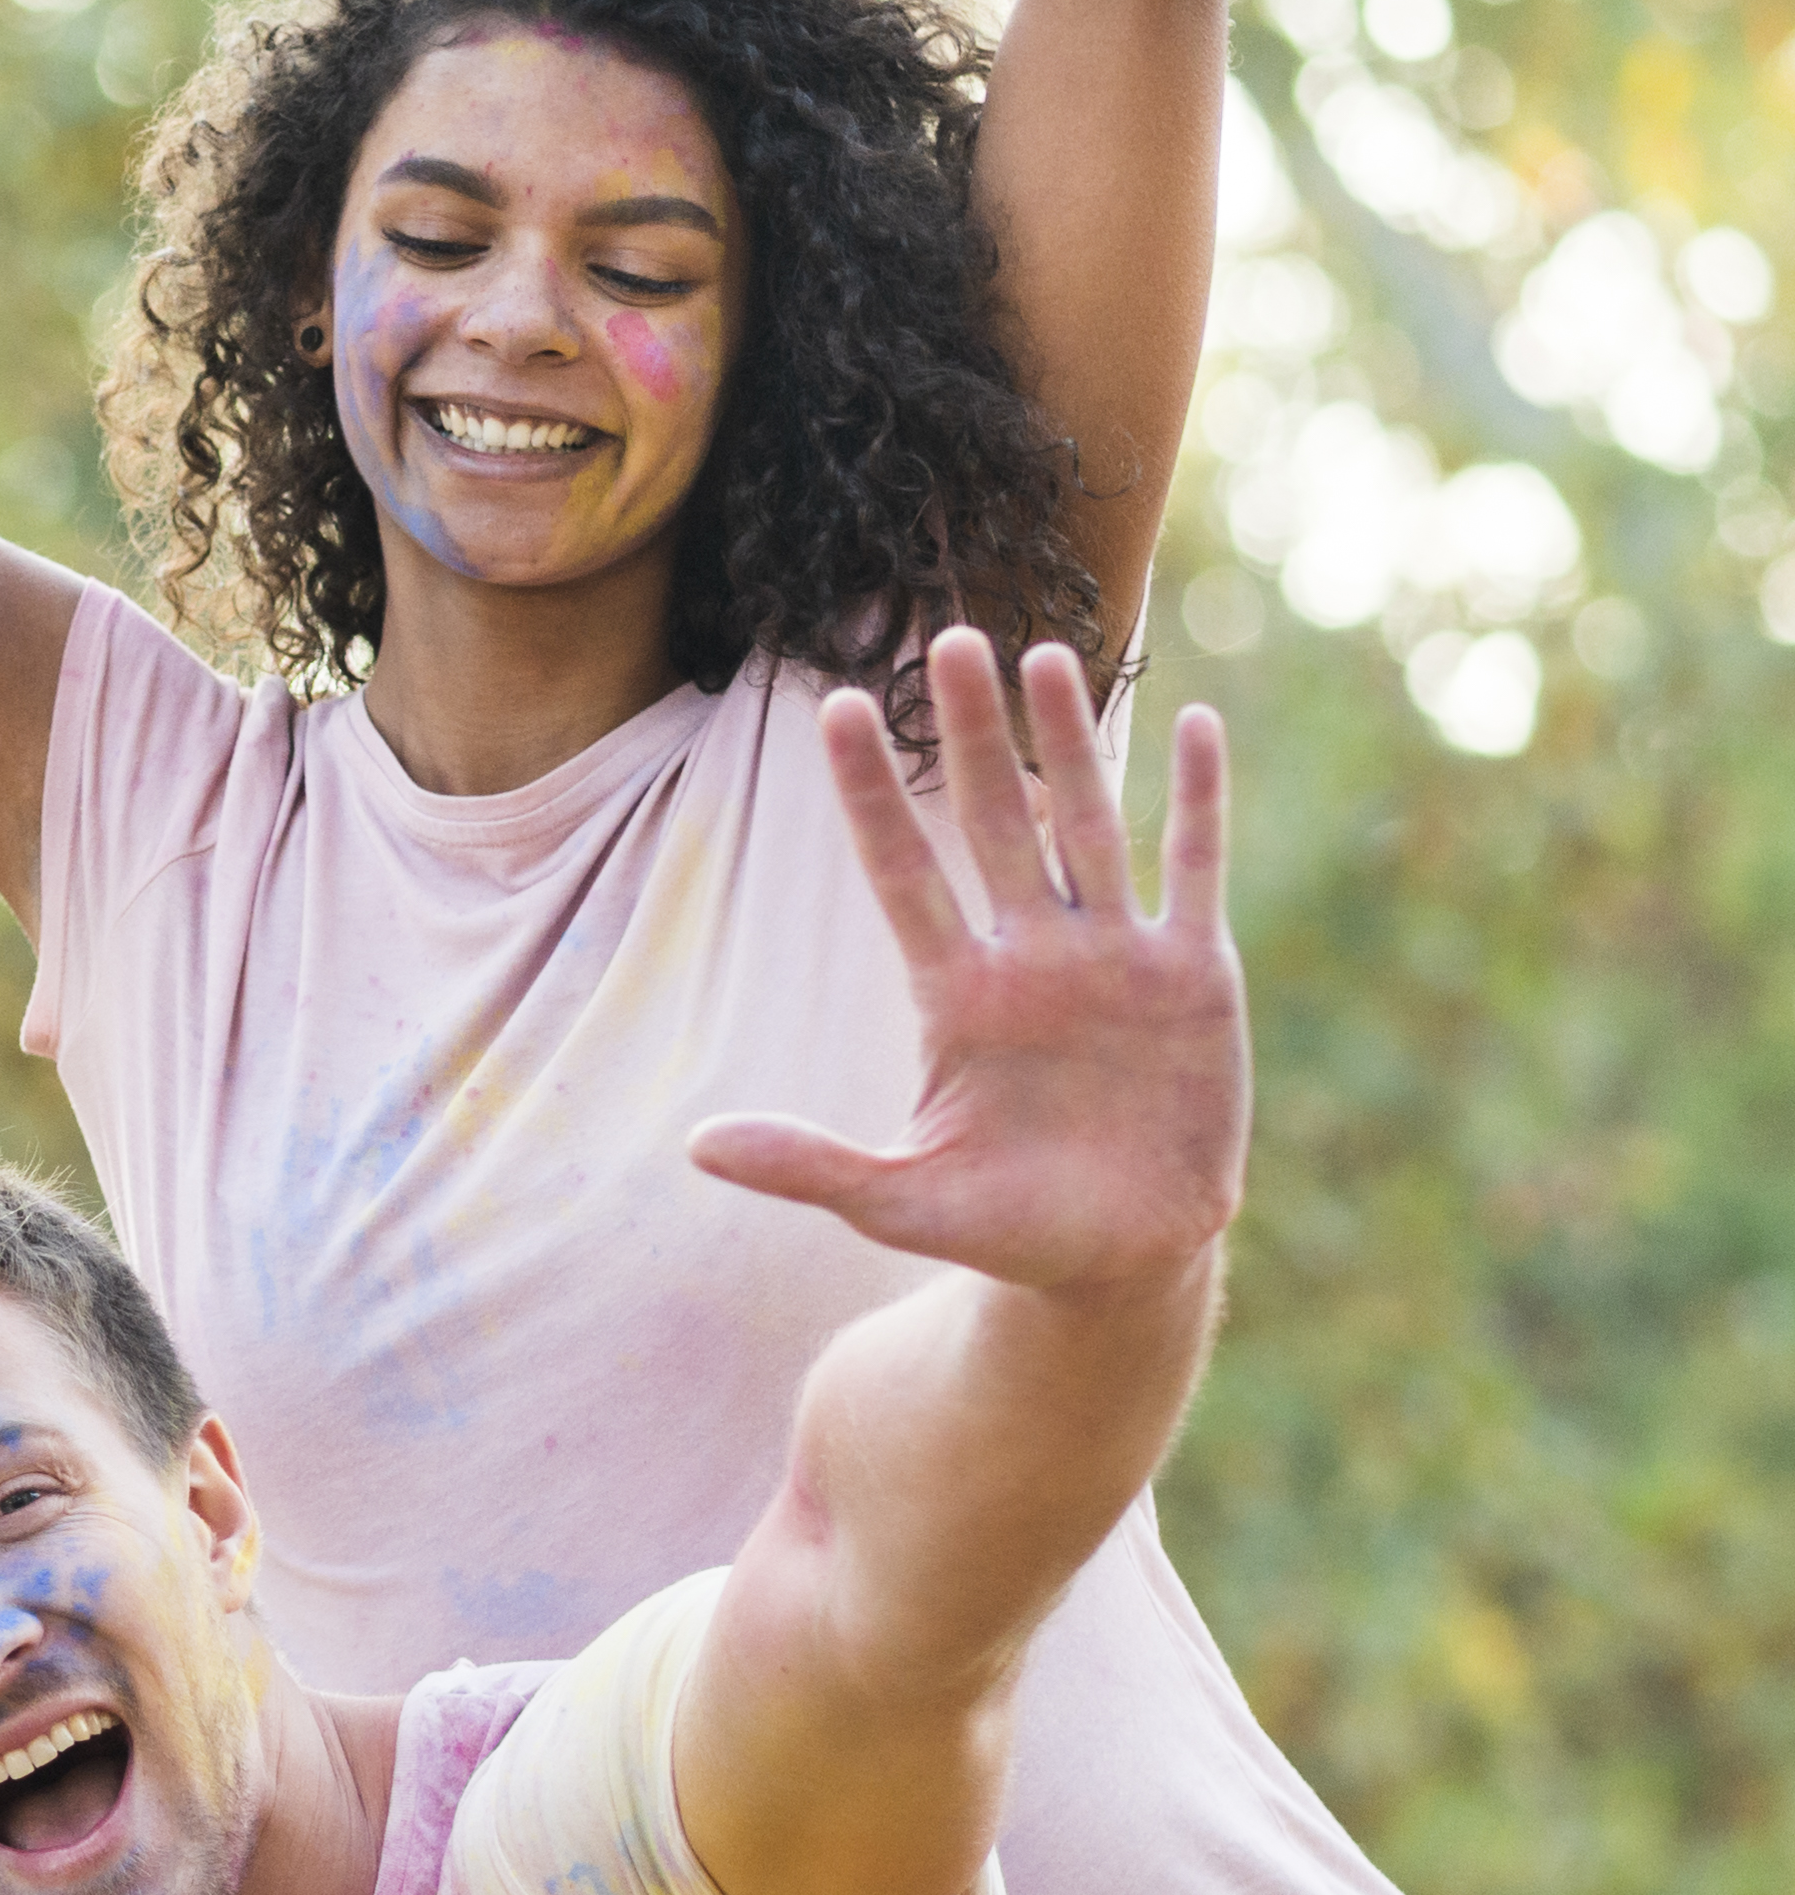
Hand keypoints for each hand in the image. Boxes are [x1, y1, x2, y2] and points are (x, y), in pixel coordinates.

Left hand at [690, 635, 1244, 1295]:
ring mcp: (1113, 959)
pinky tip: (1198, 724)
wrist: (1120, 1258)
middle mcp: (1031, 958)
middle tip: (946, 636)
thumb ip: (810, 1166)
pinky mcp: (1193, 977)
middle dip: (970, 734)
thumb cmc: (1004, 1228)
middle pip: (991, 821)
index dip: (870, 794)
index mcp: (955, 997)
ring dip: (1072, 744)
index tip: (836, 707)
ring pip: (1086, 825)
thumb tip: (695, 1145)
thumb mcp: (900, 1204)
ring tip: (1044, 656)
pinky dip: (1198, 802)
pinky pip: (1194, 870)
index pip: (900, 872)